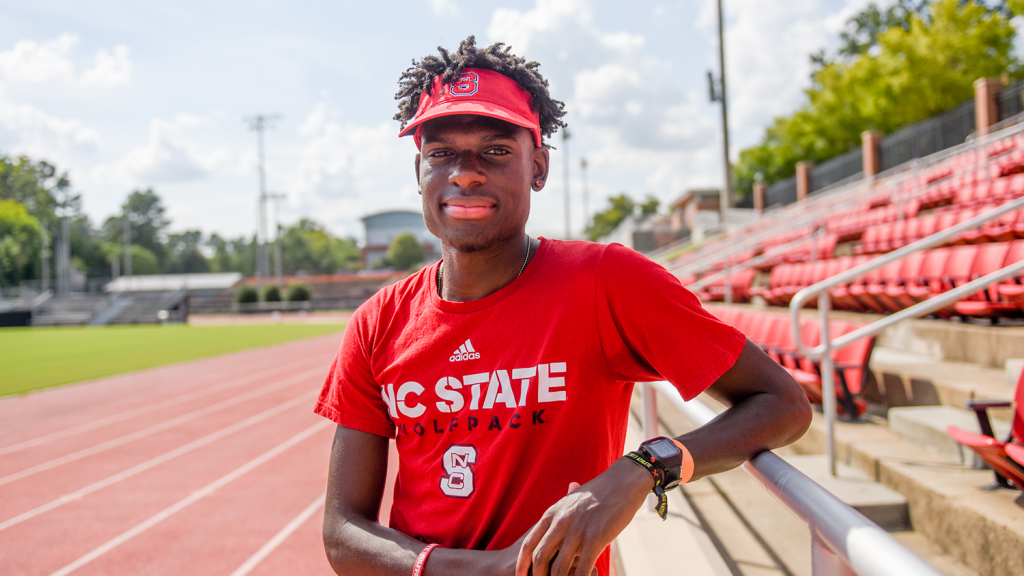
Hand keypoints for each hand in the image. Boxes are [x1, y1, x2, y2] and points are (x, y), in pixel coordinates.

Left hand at [514, 459, 652, 575]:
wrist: (622, 482)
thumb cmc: (598, 493)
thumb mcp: (571, 501)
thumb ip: (558, 515)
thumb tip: (550, 526)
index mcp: (552, 514)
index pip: (529, 543)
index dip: (522, 564)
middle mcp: (561, 522)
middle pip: (540, 558)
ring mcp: (578, 531)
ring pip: (559, 568)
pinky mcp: (596, 538)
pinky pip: (583, 568)